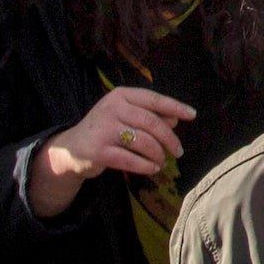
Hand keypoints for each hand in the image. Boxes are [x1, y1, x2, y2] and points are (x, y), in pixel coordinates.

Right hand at [30, 86, 194, 218]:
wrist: (70, 149)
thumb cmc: (106, 129)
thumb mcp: (125, 116)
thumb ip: (149, 115)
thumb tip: (176, 119)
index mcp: (120, 95)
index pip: (154, 99)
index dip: (175, 107)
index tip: (193, 115)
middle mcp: (111, 108)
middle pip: (151, 123)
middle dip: (169, 138)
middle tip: (179, 150)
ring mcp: (103, 129)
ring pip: (143, 142)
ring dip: (158, 154)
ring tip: (162, 161)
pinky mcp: (97, 151)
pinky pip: (130, 159)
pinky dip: (145, 165)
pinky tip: (152, 168)